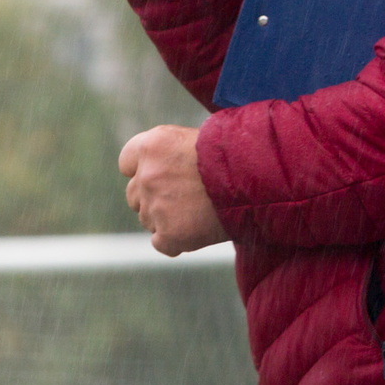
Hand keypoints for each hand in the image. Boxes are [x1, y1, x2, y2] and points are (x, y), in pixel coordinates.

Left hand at [119, 125, 226, 256]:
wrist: (258, 180)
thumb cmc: (232, 156)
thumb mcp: (192, 140)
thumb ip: (166, 154)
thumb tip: (153, 167)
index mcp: (151, 145)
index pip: (126, 163)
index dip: (142, 171)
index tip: (159, 175)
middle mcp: (147, 175)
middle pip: (133, 195)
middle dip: (153, 198)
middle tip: (183, 198)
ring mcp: (156, 206)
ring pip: (147, 220)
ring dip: (166, 219)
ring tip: (197, 212)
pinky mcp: (170, 234)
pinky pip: (161, 244)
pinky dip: (176, 241)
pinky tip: (197, 230)